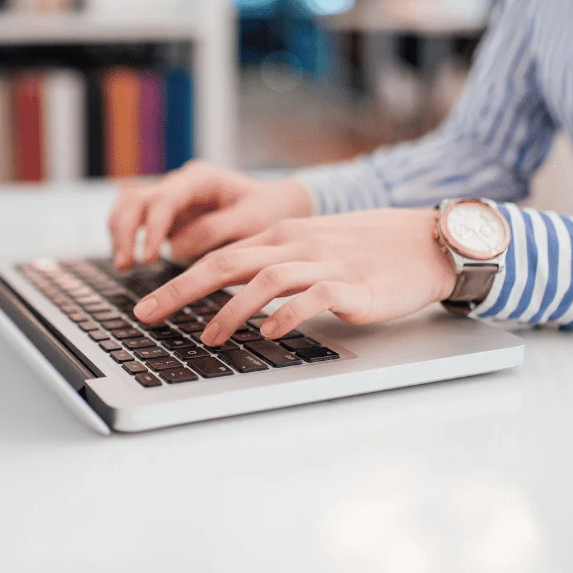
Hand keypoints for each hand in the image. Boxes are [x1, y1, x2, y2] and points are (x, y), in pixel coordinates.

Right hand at [107, 160, 313, 268]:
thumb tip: (174, 248)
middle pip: (135, 199)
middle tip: (127, 265)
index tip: (148, 259)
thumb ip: (215, 231)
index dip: (153, 229)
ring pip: (128, 206)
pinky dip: (126, 235)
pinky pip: (135, 218)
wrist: (279, 206)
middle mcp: (180, 184)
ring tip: (124, 265)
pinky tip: (128, 259)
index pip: (164, 200)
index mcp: (200, 179)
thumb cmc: (269, 211)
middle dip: (126, 231)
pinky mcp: (168, 215)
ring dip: (120, 232)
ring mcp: (171, 198)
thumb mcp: (252, 221)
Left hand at [131, 209, 458, 344]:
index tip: (147, 306)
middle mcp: (296, 245)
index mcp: (282, 235)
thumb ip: (274, 264)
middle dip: (180, 290)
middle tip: (148, 315)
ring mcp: (323, 263)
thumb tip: (231, 292)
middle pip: (227, 262)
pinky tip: (269, 333)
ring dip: (231, 309)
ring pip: (265, 278)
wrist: (425, 244)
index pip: (218, 254)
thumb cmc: (368, 252)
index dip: (177, 280)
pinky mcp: (351, 285)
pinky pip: (312, 297)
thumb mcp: (312, 248)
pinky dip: (287, 314)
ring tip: (208, 337)